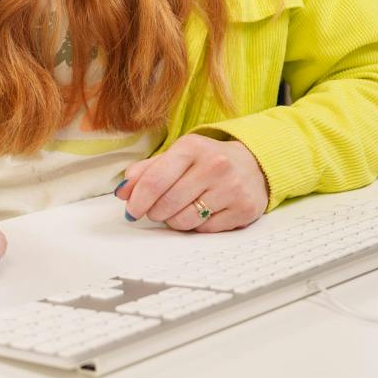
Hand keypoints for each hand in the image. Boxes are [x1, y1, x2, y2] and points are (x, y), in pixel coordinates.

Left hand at [116, 135, 268, 232]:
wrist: (254, 163)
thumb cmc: (208, 160)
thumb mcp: (178, 155)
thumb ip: (148, 170)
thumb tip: (123, 190)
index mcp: (192, 147)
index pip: (155, 180)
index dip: (138, 200)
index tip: (132, 210)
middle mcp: (215, 165)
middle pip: (167, 204)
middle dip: (155, 212)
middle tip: (157, 210)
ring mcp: (231, 188)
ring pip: (184, 221)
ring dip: (174, 221)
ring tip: (179, 209)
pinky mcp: (243, 209)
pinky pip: (204, 230)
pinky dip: (196, 226)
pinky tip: (201, 212)